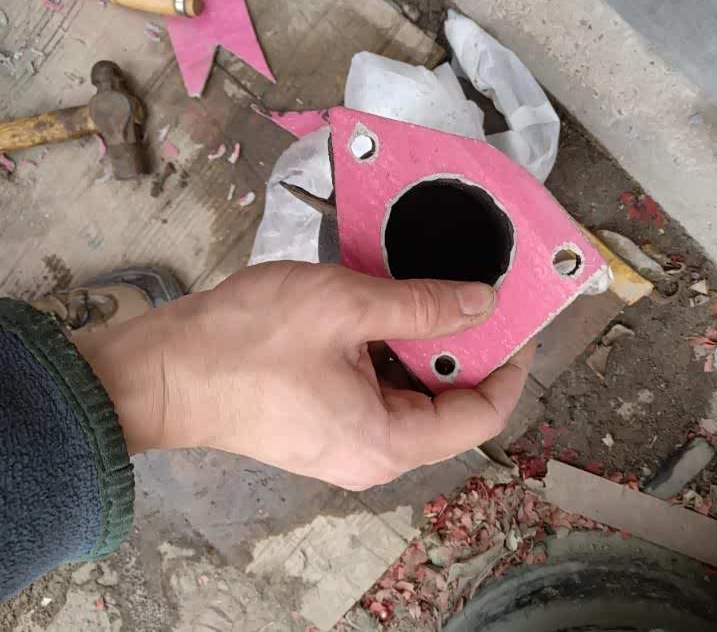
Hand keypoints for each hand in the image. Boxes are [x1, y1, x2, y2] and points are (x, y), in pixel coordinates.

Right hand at [73, 262, 534, 489]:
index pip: (481, 414)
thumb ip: (423, 306)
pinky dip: (392, 356)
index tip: (520, 323)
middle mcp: (376, 456)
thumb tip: (482, 305)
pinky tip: (385, 316)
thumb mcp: (346, 308)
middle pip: (450, 407)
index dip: (510, 367)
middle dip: (467, 351)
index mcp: (390, 442)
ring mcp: (348, 445)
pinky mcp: (325, 426)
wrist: (162, 371)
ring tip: (428, 298)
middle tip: (472, 295)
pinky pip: (380, 394)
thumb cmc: (244, 342)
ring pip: (413, 397)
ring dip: (425, 349)